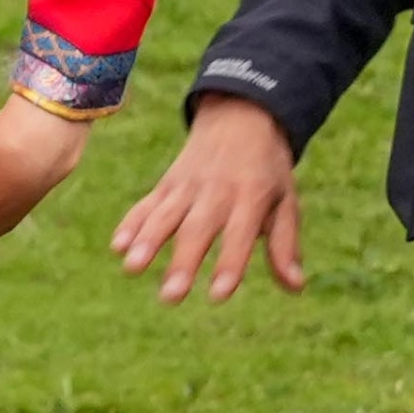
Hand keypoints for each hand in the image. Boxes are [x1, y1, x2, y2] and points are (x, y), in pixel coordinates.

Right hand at [106, 92, 309, 304]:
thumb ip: (285, 245)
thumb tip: (296, 288)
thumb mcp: (286, 201)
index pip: (240, 234)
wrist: (240, 116)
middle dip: (182, 262)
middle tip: (170, 296)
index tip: (218, 295)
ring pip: (165, 215)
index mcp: (251, 195)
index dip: (229, 264)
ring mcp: (188, 186)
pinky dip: (131, 223)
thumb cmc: (267, 171)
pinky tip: (117, 246)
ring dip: (148, 242)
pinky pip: (147, 204)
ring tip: (132, 268)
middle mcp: (217, 191)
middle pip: (197, 229)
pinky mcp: (168, 184)